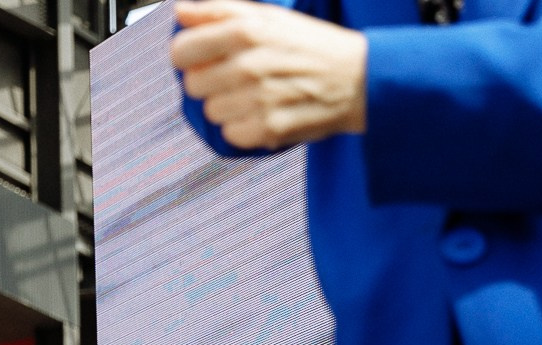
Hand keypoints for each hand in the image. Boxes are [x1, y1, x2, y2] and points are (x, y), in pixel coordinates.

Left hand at [172, 0, 367, 150]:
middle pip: (193, 85)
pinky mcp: (268, 129)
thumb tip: (181, 12)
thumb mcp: (270, 16)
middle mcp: (249, 64)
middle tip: (240, 77)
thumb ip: (220, 12)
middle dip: (211, 82)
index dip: (190, 56)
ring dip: (229, 107)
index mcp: (245, 31)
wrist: (360, 79)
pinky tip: (266, 113)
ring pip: (211, 112)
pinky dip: (245, 128)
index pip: (181, 51)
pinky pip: (231, 135)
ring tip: (257, 95)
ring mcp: (258, 99)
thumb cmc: (311, 46)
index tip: (206, 58)